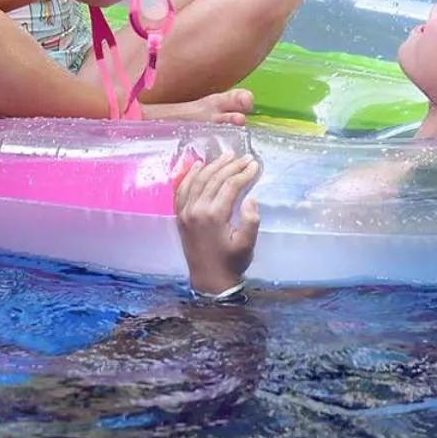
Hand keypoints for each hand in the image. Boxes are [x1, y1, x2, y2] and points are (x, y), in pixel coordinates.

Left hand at [175, 151, 261, 296]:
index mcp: (213, 215)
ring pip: (199, 180)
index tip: (255, 165)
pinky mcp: (180, 215)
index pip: (230, 186)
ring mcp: (185, 211)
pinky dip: (190, 175)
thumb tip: (250, 198)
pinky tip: (199, 165)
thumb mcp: (247, 244)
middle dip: (232, 166)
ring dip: (213, 165)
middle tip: (246, 158)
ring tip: (227, 156)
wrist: (209, 281)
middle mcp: (196, 209)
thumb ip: (251, 220)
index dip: (244, 174)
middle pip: (215, 179)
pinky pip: (183, 189)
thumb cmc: (231, 263)